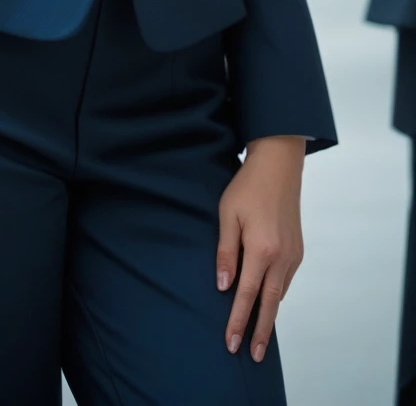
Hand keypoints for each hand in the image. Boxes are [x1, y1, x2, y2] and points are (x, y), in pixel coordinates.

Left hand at [216, 135, 304, 363]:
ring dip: (269, 314)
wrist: (279, 165)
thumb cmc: (248, 186)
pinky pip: (286, 280)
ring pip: (280, 293)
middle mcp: (282, 257)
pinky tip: (267, 301)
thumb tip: (223, 286)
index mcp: (262, 249)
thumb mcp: (228, 214)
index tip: (231, 343)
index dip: (237, 321)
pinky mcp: (298, 249)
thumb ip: (226, 252)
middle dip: (260, 332)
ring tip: (258, 335)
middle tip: (254, 356)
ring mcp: (293, 254)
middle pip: (270, 304)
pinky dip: (276, 295)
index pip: (247, 295)